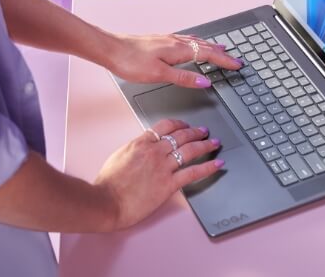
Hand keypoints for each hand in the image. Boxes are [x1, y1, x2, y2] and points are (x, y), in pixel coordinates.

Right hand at [94, 119, 223, 230]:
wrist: (106, 202)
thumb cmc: (108, 183)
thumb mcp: (120, 156)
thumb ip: (136, 148)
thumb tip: (145, 145)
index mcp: (141, 143)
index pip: (165, 126)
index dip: (179, 124)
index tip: (185, 125)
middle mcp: (155, 152)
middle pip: (182, 135)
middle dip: (196, 131)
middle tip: (204, 131)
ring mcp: (163, 167)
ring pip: (190, 150)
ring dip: (205, 144)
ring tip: (214, 142)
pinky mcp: (169, 184)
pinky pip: (193, 172)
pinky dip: (208, 167)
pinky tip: (217, 164)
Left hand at [106, 33, 240, 87]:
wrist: (110, 49)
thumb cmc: (130, 62)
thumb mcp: (159, 74)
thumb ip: (184, 78)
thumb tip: (205, 81)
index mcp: (178, 50)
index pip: (208, 54)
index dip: (224, 61)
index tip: (237, 65)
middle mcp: (175, 42)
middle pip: (204, 46)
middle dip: (221, 53)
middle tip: (234, 58)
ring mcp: (167, 40)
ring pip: (195, 42)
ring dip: (210, 47)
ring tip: (220, 49)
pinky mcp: (160, 41)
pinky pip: (185, 40)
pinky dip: (196, 43)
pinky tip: (192, 44)